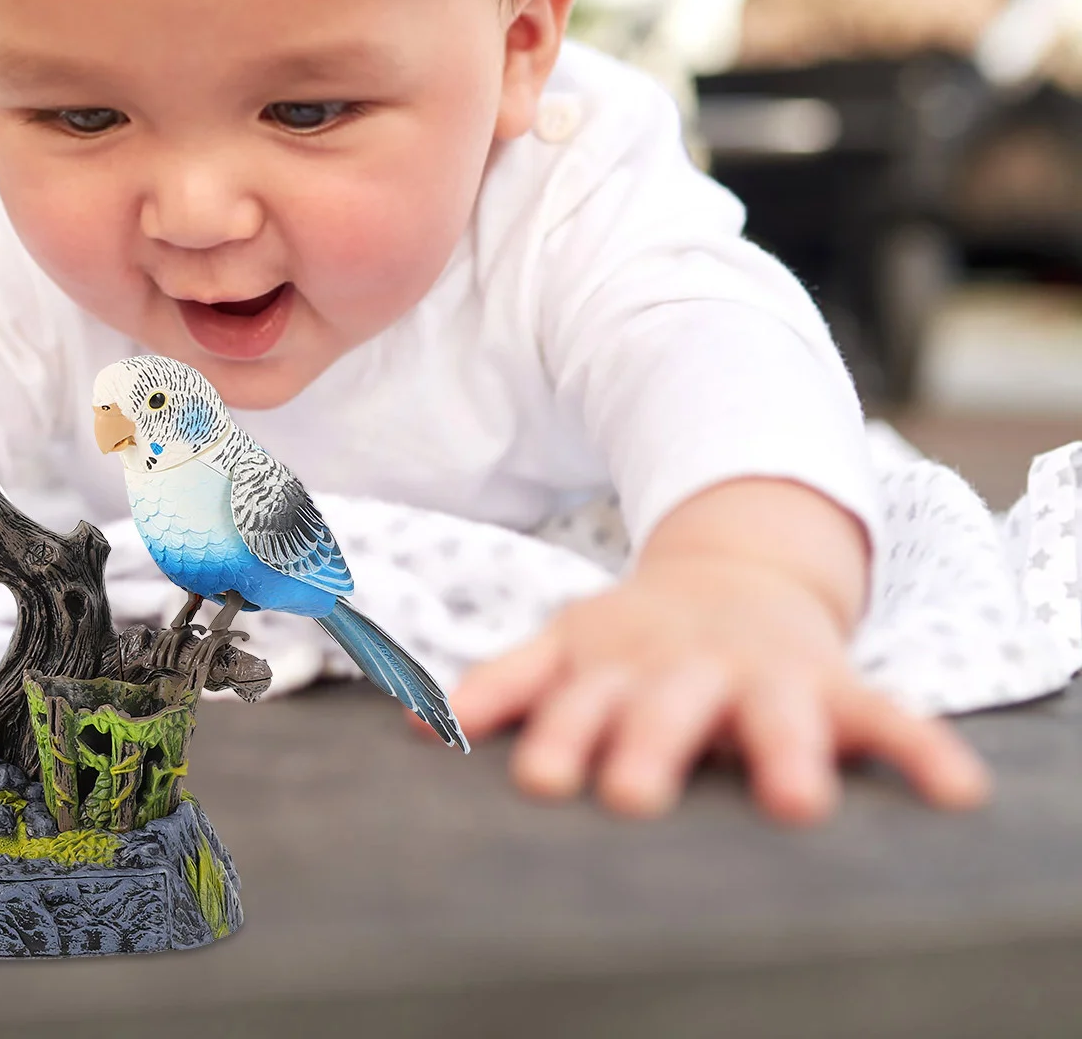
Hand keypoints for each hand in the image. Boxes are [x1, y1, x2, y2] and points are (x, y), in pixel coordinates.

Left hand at [450, 479, 991, 823]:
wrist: (730, 573)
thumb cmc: (634, 636)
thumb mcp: (568, 643)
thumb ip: (504, 681)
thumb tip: (419, 727)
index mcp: (616, 664)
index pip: (579, 702)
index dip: (561, 735)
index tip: (543, 777)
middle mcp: (686, 670)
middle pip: (667, 710)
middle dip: (652, 747)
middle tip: (637, 795)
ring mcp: (761, 676)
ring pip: (774, 715)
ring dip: (785, 751)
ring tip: (795, 801)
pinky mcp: (830, 686)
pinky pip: (886, 717)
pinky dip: (920, 750)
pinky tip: (956, 791)